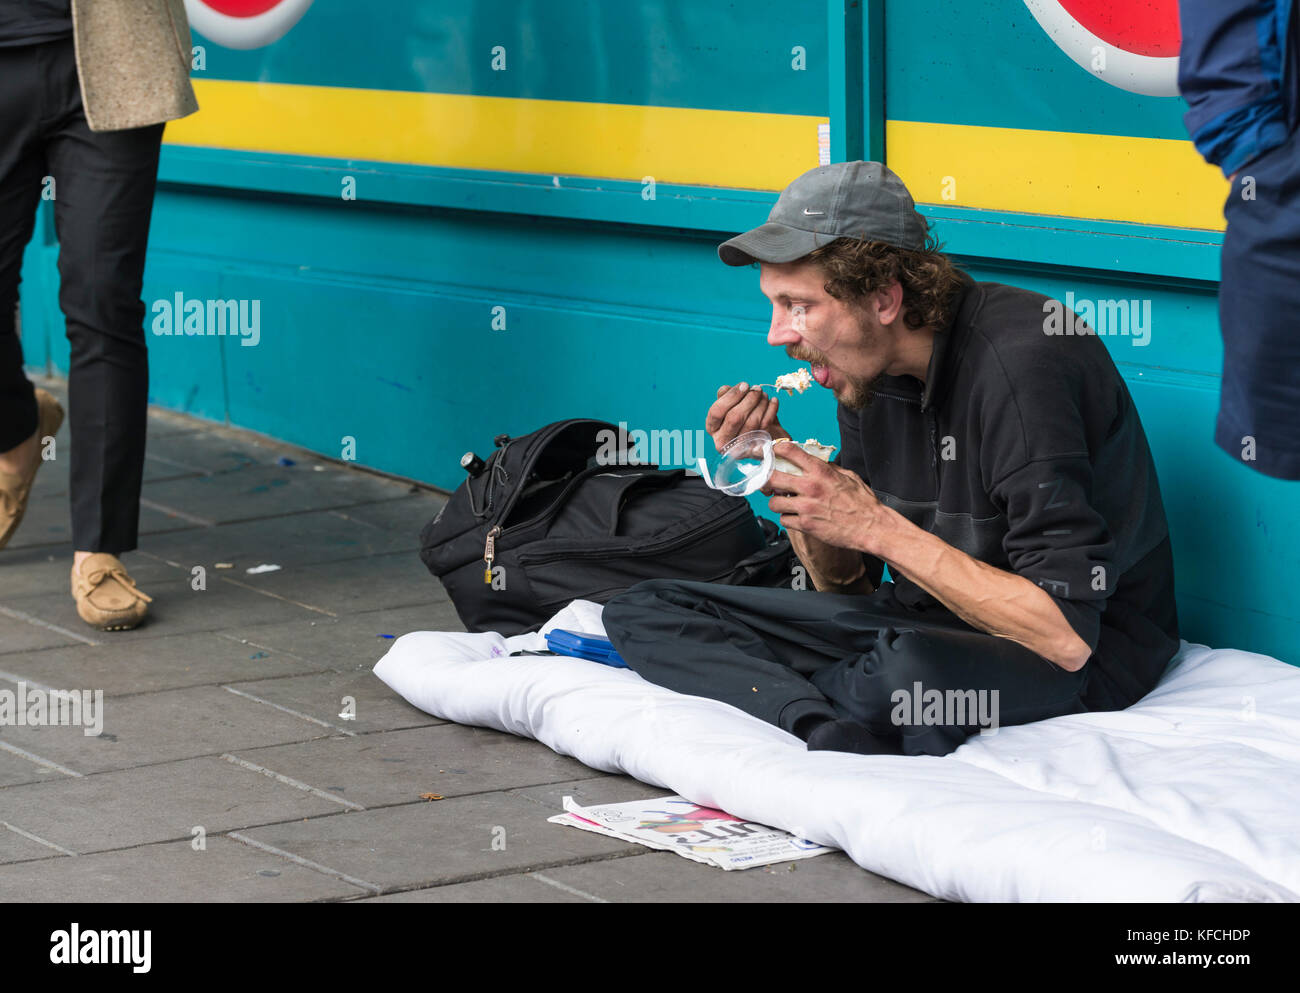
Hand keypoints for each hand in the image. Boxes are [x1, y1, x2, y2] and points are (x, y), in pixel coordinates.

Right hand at [706, 382, 789, 451]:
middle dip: (749, 400)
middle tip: (757, 389)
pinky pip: (764, 427)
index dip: (731, 396)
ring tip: (764, 395)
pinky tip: (774, 401)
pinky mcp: (756, 449)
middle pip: (734, 418)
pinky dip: (771, 411)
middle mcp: (722, 441)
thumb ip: (727, 395)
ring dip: (761, 404)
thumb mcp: (732, 404)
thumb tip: (728, 389)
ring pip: (751, 422)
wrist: (764, 437)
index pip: (716, 411)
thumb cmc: (743, 416)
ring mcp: (739, 448)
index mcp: (712, 428)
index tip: (745, 385)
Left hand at [765, 441, 883, 552]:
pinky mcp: (805, 525)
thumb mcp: (849, 476)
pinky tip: (795, 517)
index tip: (774, 452)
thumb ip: (829, 468)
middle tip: (771, 482)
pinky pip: (783, 520)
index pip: (790, 452)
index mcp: (821, 472)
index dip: (777, 450)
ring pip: (773, 502)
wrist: (871, 527)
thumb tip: (817, 462)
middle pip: (773, 478)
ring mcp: (806, 507)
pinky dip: (787, 519)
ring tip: (785, 503)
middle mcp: (810, 487)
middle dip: (769, 479)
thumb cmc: (863, 502)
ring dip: (777, 502)